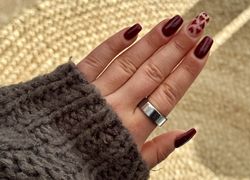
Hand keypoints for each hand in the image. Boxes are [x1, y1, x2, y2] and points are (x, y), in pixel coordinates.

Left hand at [76, 12, 211, 168]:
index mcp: (134, 128)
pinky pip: (97, 58)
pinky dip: (114, 43)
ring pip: (131, 61)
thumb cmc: (92, 166)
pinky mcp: (74, 83)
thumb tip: (190, 131)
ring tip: (174, 22)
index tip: (204, 48)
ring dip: (154, 40)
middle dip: (179, 46)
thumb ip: (161, 148)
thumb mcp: (132, 165)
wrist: (45, 164)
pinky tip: (133, 29)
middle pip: (154, 71)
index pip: (169, 92)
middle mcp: (118, 106)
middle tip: (197, 24)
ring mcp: (97, 92)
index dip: (189, 69)